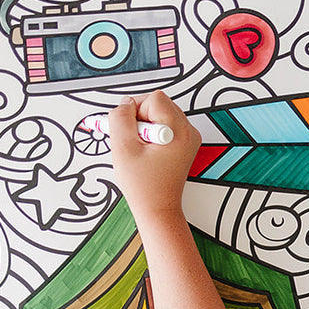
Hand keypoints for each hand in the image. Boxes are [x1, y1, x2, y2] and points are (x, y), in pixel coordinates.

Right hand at [107, 90, 201, 223]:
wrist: (157, 209)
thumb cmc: (143, 186)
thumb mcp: (123, 148)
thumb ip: (120, 118)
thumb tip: (125, 103)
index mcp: (178, 131)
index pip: (153, 98)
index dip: (135, 110)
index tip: (130, 133)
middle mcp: (188, 131)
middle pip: (158, 103)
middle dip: (140, 118)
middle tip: (134, 143)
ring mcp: (188, 138)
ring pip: (160, 114)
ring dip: (144, 126)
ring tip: (141, 150)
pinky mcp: (184, 144)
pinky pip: (164, 126)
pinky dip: (151, 133)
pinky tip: (146, 152)